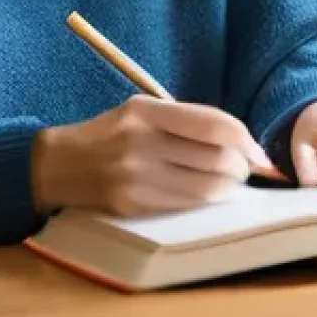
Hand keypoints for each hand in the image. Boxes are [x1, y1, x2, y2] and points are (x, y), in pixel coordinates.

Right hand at [32, 95, 276, 216]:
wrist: (58, 165)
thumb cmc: (110, 133)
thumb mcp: (141, 110)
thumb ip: (185, 119)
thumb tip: (240, 139)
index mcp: (146, 111)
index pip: (212, 124)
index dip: (244, 139)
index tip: (258, 151)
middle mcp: (141, 142)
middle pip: (215, 158)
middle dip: (242, 167)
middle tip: (247, 169)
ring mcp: (135, 177)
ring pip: (206, 188)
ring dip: (229, 188)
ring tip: (231, 183)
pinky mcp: (132, 205)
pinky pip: (185, 205)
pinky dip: (206, 200)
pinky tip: (207, 194)